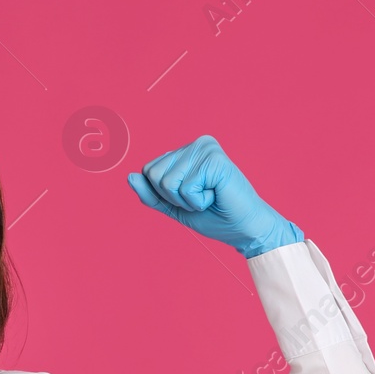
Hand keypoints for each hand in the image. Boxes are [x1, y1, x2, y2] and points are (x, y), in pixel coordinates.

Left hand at [127, 135, 302, 257]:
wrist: (244, 229)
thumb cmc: (214, 217)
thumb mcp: (174, 207)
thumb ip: (151, 194)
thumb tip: (130, 176)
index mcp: (186, 151)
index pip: (148, 171)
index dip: (164, 194)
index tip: (191, 197)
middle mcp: (196, 144)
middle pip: (154, 175)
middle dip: (173, 197)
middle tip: (201, 198)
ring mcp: (205, 149)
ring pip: (167, 182)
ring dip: (186, 200)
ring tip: (209, 197)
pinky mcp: (215, 160)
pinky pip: (185, 188)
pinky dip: (198, 201)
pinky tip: (216, 196)